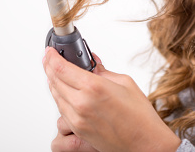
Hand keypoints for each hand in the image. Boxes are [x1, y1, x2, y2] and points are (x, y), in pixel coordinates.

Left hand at [43, 47, 180, 151]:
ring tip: (57, 73)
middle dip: (50, 67)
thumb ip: (103, 71)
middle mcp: (82, 103)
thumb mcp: (125, 83)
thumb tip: (93, 63)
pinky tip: (65, 92)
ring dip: (53, 83)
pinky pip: (61, 111)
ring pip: (55, 96)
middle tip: (50, 59)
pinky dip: (60, 98)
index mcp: (94, 87)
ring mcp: (77, 119)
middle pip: (54, 81)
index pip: (61, 68)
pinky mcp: (78, 130)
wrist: (145, 144)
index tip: (50, 52)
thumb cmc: (140, 116)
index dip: (52, 57)